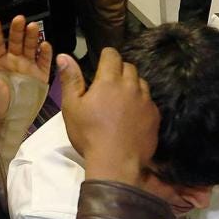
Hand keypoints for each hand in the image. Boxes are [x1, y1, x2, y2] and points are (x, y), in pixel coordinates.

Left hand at [0, 15, 50, 123]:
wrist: (10, 120)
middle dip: (17, 30)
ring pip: (30, 47)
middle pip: (16, 41)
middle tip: (18, 20)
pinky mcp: (40, 75)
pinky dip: (45, 53)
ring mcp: (28, 66)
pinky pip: (44, 61)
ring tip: (32, 27)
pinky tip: (44, 45)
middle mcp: (14, 60)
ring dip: (32, 36)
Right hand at [57, 48, 158, 185]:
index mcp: (109, 81)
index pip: (112, 55)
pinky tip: (132, 115)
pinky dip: (141, 103)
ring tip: (122, 99)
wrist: (116, 163)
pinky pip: (149, 102)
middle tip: (108, 83)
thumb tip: (63, 56)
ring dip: (132, 85)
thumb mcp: (72, 107)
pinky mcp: (155, 116)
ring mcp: (146, 101)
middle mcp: (131, 86)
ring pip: (141, 83)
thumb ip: (70, 80)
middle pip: (128, 67)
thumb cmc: (89, 135)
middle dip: (119, 70)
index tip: (101, 62)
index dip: (106, 56)